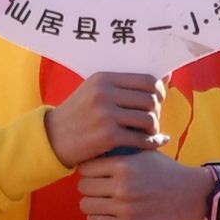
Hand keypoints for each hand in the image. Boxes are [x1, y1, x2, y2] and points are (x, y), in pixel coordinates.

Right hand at [44, 71, 163, 167]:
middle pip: (150, 100)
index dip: (159, 91)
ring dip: (154, 128)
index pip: (147, 79)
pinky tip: (151, 143)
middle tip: (152, 119)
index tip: (158, 100)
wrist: (53, 138)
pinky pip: (141, 139)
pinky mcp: (108, 136)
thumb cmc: (79, 114)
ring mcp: (106, 115)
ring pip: (149, 119)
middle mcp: (105, 93)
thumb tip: (167, 75)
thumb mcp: (97, 91)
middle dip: (157, 111)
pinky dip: (151, 142)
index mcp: (104, 78)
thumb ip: (126, 85)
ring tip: (149, 132)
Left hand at [75, 149, 217, 219]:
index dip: (89, 169)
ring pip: (86, 205)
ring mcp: (125, 208)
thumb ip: (120, 151)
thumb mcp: (144, 152)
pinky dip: (97, 218)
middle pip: (83, 186)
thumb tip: (94, 148)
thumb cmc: (165, 171)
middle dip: (89, 186)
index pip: (86, 167)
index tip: (96, 172)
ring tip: (102, 201)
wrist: (191, 195)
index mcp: (124, 165)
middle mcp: (122, 186)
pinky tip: (107, 214)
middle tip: (99, 187)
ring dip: (92, 203)